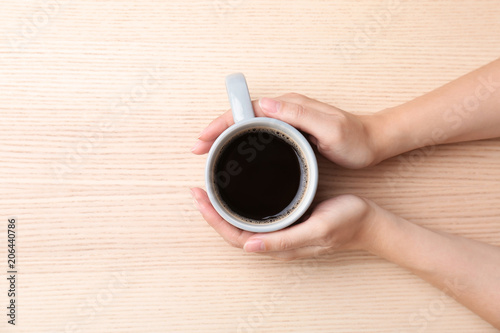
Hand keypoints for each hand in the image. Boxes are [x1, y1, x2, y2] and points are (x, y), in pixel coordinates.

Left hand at [190, 187, 375, 260]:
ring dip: (222, 210)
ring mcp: (281, 231)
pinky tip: (236, 194)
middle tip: (198, 190)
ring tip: (209, 192)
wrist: (368, 221)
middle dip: (212, 213)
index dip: (214, 219)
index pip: (235, 237)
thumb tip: (249, 247)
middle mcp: (276, 241)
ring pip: (242, 224)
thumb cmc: (346, 223)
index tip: (200, 197)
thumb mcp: (317, 229)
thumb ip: (284, 240)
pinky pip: (256, 216)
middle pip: (233, 231)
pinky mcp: (287, 221)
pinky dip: (240, 205)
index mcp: (279, 245)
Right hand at [191, 93, 382, 168]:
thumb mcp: (329, 127)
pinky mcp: (292, 132)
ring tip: (211, 151)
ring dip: (227, 136)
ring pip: (248, 126)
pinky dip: (242, 141)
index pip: (246, 110)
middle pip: (242, 117)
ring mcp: (288, 121)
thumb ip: (298, 114)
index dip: (222, 123)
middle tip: (199, 148)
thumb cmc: (354, 138)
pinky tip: (238, 154)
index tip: (204, 138)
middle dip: (217, 130)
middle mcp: (285, 110)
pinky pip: (259, 134)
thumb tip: (264, 104)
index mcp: (289, 106)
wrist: (372, 142)